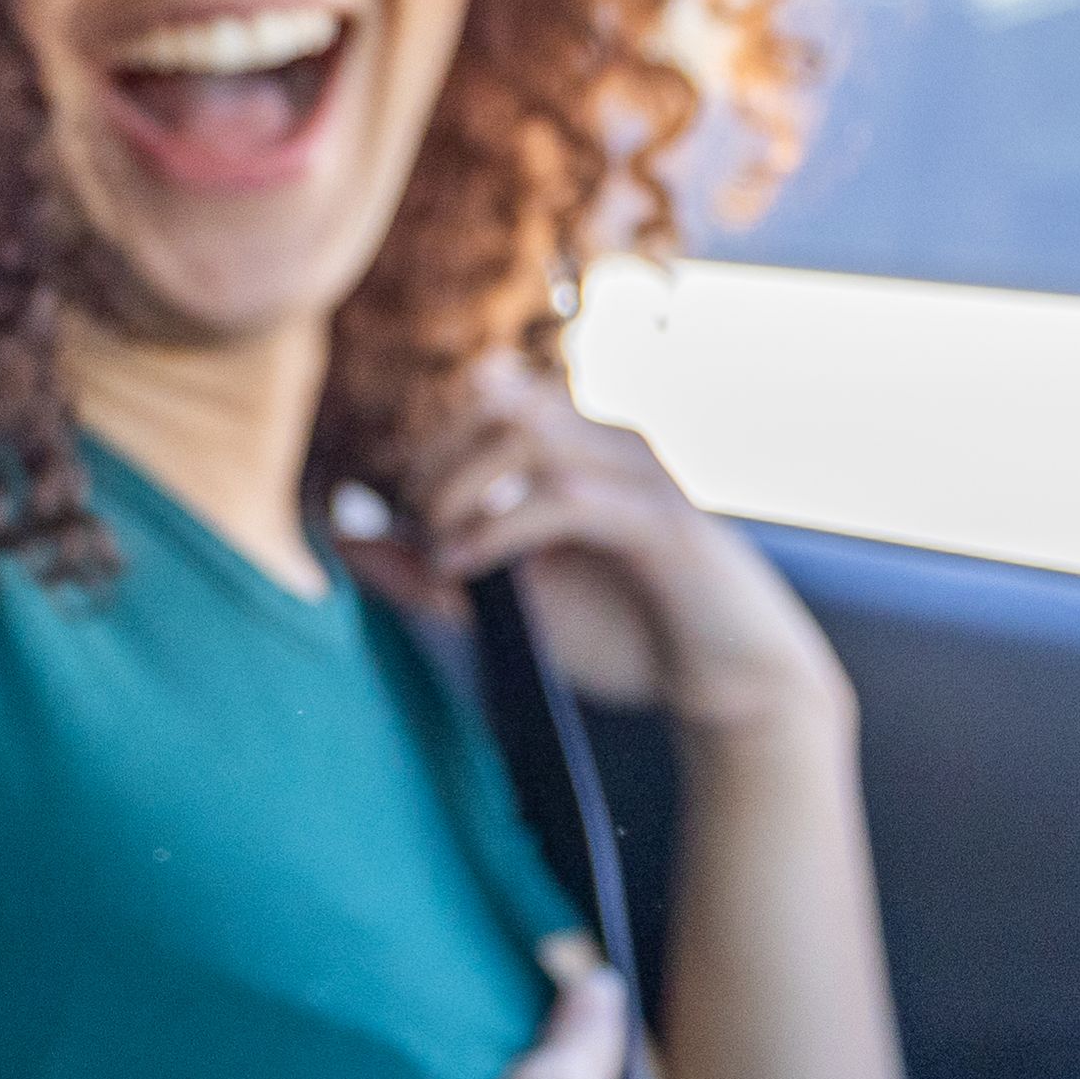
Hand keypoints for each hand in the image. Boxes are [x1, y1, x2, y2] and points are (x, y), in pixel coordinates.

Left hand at [382, 360, 843, 744]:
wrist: (735, 686)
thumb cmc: (629, 637)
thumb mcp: (510, 604)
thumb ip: (431, 571)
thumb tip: (345, 541)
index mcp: (585, 446)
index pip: (493, 392)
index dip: (433, 438)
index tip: (402, 509)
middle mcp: (615, 444)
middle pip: (500, 400)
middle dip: (437, 460)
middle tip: (416, 529)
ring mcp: (643, 476)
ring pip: (528, 433)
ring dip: (461, 487)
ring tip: (439, 549)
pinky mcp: (660, 524)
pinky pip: (564, 498)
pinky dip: (498, 530)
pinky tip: (464, 569)